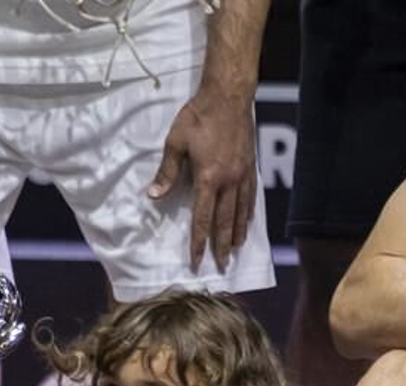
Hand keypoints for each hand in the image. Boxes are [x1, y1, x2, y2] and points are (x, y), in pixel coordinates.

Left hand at [149, 87, 257, 273]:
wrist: (228, 98)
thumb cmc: (198, 117)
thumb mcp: (175, 142)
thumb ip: (167, 171)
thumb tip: (155, 195)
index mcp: (208, 178)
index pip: (202, 218)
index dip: (198, 241)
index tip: (196, 259)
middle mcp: (228, 183)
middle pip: (225, 222)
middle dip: (221, 246)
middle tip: (221, 265)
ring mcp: (243, 177)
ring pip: (241, 214)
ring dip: (237, 235)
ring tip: (235, 250)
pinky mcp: (251, 170)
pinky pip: (250, 199)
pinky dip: (248, 215)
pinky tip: (248, 224)